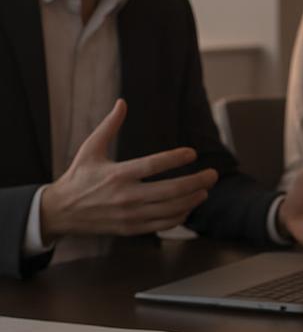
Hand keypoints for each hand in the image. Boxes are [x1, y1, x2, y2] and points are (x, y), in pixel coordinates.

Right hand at [40, 99, 218, 244]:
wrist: (59, 211)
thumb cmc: (79, 176)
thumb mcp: (90, 148)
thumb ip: (109, 126)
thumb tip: (122, 102)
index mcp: (117, 174)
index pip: (153, 165)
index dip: (175, 158)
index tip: (193, 152)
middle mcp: (125, 196)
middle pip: (169, 191)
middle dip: (196, 182)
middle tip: (213, 175)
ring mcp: (129, 215)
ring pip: (169, 210)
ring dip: (192, 200)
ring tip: (205, 190)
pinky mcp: (130, 229)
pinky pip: (161, 224)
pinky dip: (179, 217)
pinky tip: (188, 207)